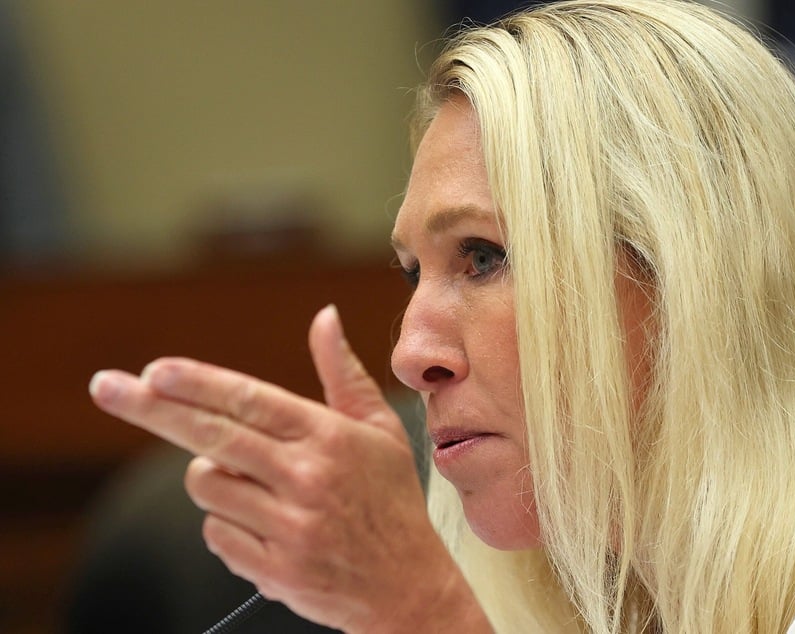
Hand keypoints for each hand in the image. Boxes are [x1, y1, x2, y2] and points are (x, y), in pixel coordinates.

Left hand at [88, 305, 485, 631]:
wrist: (407, 586)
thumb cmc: (391, 500)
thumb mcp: (380, 429)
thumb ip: (342, 372)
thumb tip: (324, 317)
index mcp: (330, 437)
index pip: (250, 400)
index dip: (197, 383)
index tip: (154, 370)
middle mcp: (306, 478)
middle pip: (211, 437)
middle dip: (151, 408)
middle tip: (106, 387)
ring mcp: (288, 527)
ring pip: (206, 487)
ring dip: (214, 479)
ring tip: (259, 488)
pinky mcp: (274, 568)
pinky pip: (216, 535)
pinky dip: (227, 526)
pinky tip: (267, 528)